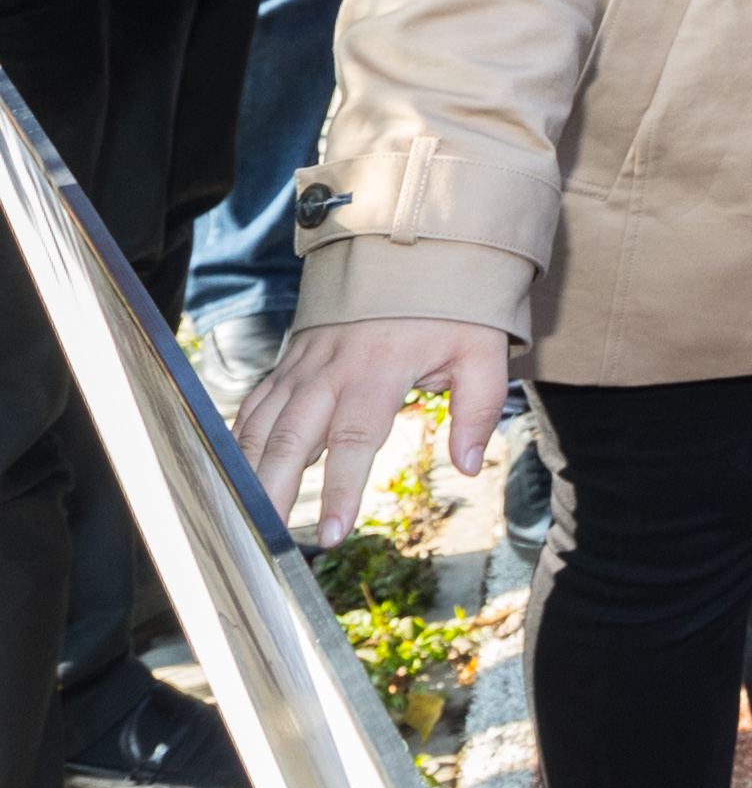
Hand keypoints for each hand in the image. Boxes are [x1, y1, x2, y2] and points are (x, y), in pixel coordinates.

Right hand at [233, 319, 507, 542]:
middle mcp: (331, 368)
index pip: (354, 437)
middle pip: (293, 436)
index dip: (341, 488)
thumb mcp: (481, 350)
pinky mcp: (289, 363)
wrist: (413, 249)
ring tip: (244, 519)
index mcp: (379, 367)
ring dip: (250, 471)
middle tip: (269, 538)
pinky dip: (240, 440)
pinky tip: (233, 474)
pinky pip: (255, 404)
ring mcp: (303, 365)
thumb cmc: (450, 308)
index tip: (334, 533)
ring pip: (264, 423)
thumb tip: (469, 466)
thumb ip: (477, 408)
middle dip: (277, 490)